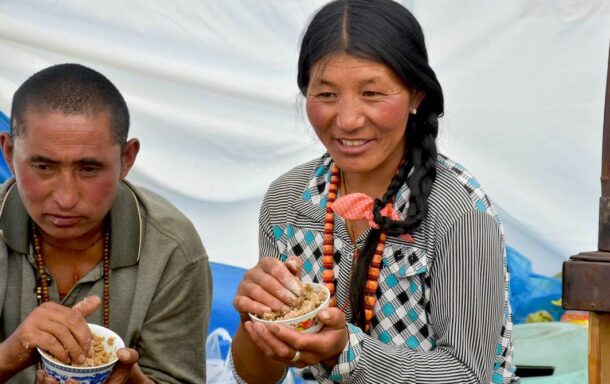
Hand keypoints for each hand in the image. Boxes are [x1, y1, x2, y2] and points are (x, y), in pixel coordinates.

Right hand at [0, 296, 98, 377]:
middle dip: (81, 340)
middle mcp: (42, 310)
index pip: (76, 315)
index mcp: (52, 307)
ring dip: (73, 348)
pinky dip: (60, 352)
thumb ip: (77, 315)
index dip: (85, 331)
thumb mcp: (59, 328)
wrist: (13, 354)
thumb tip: (97, 299)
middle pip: (71, 322)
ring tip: (77, 360)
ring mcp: (34, 320)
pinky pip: (50, 342)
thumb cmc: (38, 342)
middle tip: (86, 354)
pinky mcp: (28, 333)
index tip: (90, 346)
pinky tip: (64, 359)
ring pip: (62, 333)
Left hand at [36, 348, 152, 383]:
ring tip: (42, 374)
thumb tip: (122, 352)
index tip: (70, 380)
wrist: (116, 371)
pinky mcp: (68, 383)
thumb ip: (129, 357)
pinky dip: (47, 381)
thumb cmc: (122, 367)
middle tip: (49, 378)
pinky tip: (42, 371)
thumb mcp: (129, 362)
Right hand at [233, 256, 303, 319]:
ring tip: (284, 310)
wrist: (265, 312)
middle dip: (282, 293)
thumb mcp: (290, 279)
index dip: (288, 279)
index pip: (275, 267)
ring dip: (272, 301)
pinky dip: (257, 307)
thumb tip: (294, 262)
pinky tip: (268, 312)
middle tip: (294, 304)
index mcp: (265, 263)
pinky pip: (245, 303)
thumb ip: (294, 268)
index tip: (299, 292)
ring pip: (256, 291)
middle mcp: (252, 272)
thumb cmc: (281, 291)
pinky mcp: (237, 300)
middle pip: (267, 280)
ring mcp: (243, 286)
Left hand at [243, 307, 347, 368]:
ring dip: (261, 341)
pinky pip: (273, 354)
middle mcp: (307, 358)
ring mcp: (297, 361)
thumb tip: (323, 312)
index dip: (285, 335)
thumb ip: (334, 316)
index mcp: (320, 347)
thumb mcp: (340, 321)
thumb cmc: (335, 330)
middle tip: (256, 324)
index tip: (272, 324)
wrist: (335, 347)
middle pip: (283, 351)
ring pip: (275, 355)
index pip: (299, 343)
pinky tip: (253, 330)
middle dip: (267, 338)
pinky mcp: (289, 360)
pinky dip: (261, 343)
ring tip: (250, 326)